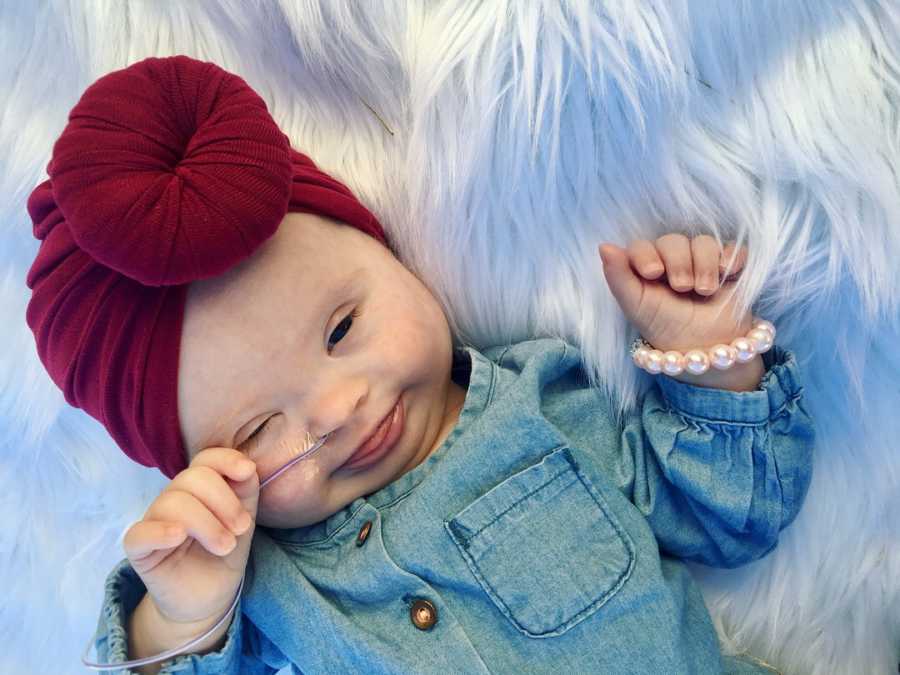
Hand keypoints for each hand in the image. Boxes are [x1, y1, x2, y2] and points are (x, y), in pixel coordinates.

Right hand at [122, 448, 258, 627]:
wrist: (210, 596)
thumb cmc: (224, 552)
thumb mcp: (243, 519)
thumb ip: (245, 490)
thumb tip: (246, 466)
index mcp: (199, 488)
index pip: (204, 460)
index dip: (224, 460)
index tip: (246, 472)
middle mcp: (174, 499)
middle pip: (192, 478)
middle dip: (224, 501)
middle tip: (240, 529)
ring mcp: (154, 522)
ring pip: (173, 502)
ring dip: (207, 524)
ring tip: (226, 546)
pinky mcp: (140, 550)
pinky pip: (139, 534)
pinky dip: (160, 531)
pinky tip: (179, 537)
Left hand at [598, 234, 762, 389]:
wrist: (707, 349)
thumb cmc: (665, 328)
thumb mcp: (636, 306)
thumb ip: (618, 277)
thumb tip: (604, 245)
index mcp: (647, 268)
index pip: (642, 245)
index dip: (647, 254)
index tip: (653, 273)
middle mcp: (673, 261)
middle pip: (674, 240)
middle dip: (679, 262)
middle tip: (683, 288)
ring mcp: (702, 263)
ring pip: (704, 242)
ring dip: (705, 263)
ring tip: (705, 290)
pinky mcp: (728, 267)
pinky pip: (733, 248)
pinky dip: (731, 258)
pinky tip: (727, 275)